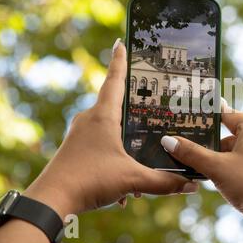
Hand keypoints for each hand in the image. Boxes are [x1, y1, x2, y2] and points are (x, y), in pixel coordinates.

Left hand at [24, 39, 197, 219]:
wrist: (51, 200)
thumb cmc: (89, 180)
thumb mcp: (132, 179)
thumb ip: (164, 182)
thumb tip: (191, 184)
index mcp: (103, 116)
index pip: (114, 80)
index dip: (120, 61)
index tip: (121, 42)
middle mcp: (89, 120)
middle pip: (115, 103)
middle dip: (134, 106)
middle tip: (151, 102)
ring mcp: (80, 134)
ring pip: (109, 128)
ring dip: (127, 140)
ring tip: (142, 157)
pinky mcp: (76, 148)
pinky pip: (101, 144)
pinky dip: (116, 157)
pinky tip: (126, 185)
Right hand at [160, 102, 242, 242]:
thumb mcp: (215, 167)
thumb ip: (191, 153)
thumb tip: (169, 140)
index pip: (227, 115)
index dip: (209, 118)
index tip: (196, 118)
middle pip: (234, 135)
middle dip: (217, 147)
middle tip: (200, 157)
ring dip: (229, 160)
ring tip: (215, 174)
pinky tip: (236, 182)